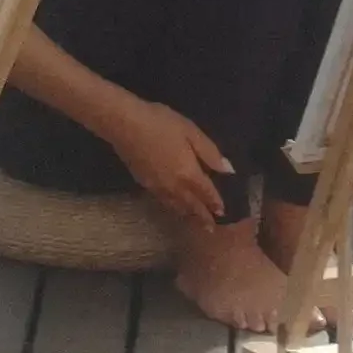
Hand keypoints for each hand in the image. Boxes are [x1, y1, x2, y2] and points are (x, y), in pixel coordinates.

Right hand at [106, 96, 234, 224]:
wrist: (125, 125)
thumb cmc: (161, 123)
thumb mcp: (191, 132)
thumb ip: (210, 153)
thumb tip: (228, 170)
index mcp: (189, 174)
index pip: (206, 193)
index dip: (215, 203)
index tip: (223, 213)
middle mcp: (175, 187)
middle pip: (192, 206)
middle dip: (203, 217)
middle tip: (211, 228)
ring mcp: (158, 188)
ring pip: (177, 207)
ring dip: (188, 215)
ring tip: (195, 222)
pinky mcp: (145, 185)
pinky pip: (164, 202)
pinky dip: (173, 207)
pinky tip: (174, 206)